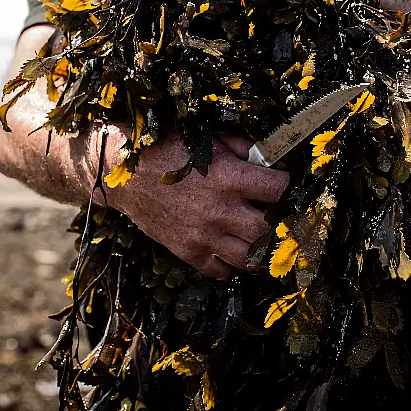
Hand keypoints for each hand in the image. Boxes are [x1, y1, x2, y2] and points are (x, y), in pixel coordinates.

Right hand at [105, 134, 288, 279]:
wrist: (124, 174)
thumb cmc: (167, 151)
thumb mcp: (208, 139)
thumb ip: (242, 148)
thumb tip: (270, 158)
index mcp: (229, 178)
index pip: (279, 189)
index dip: (287, 186)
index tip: (283, 185)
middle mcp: (220, 210)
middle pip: (269, 232)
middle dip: (277, 224)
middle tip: (276, 217)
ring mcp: (203, 235)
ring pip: (250, 259)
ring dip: (258, 249)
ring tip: (258, 237)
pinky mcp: (188, 252)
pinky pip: (221, 271)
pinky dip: (230, 263)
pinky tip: (229, 247)